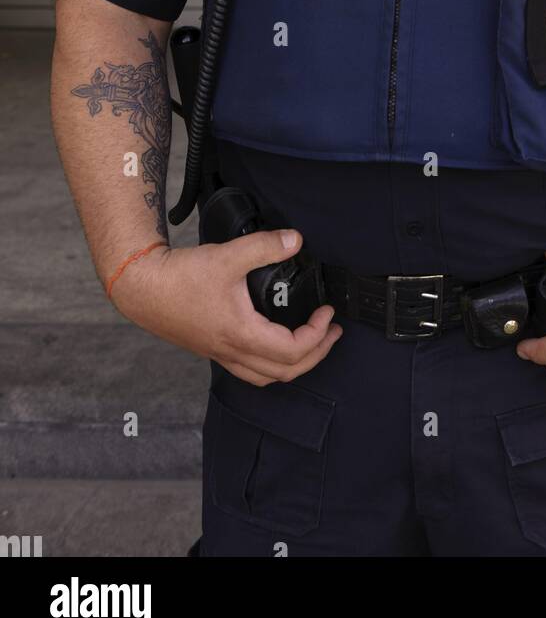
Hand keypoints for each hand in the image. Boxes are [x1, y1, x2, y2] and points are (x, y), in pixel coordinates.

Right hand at [110, 230, 341, 386]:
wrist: (142, 288)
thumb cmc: (180, 277)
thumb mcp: (228, 256)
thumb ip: (264, 246)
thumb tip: (296, 240)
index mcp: (241, 334)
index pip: (293, 350)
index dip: (318, 334)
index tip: (327, 312)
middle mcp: (232, 351)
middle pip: (285, 373)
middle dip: (316, 355)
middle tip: (331, 332)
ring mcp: (221, 353)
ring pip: (266, 377)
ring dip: (294, 364)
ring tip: (311, 342)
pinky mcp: (212, 348)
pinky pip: (249, 370)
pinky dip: (270, 364)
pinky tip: (273, 342)